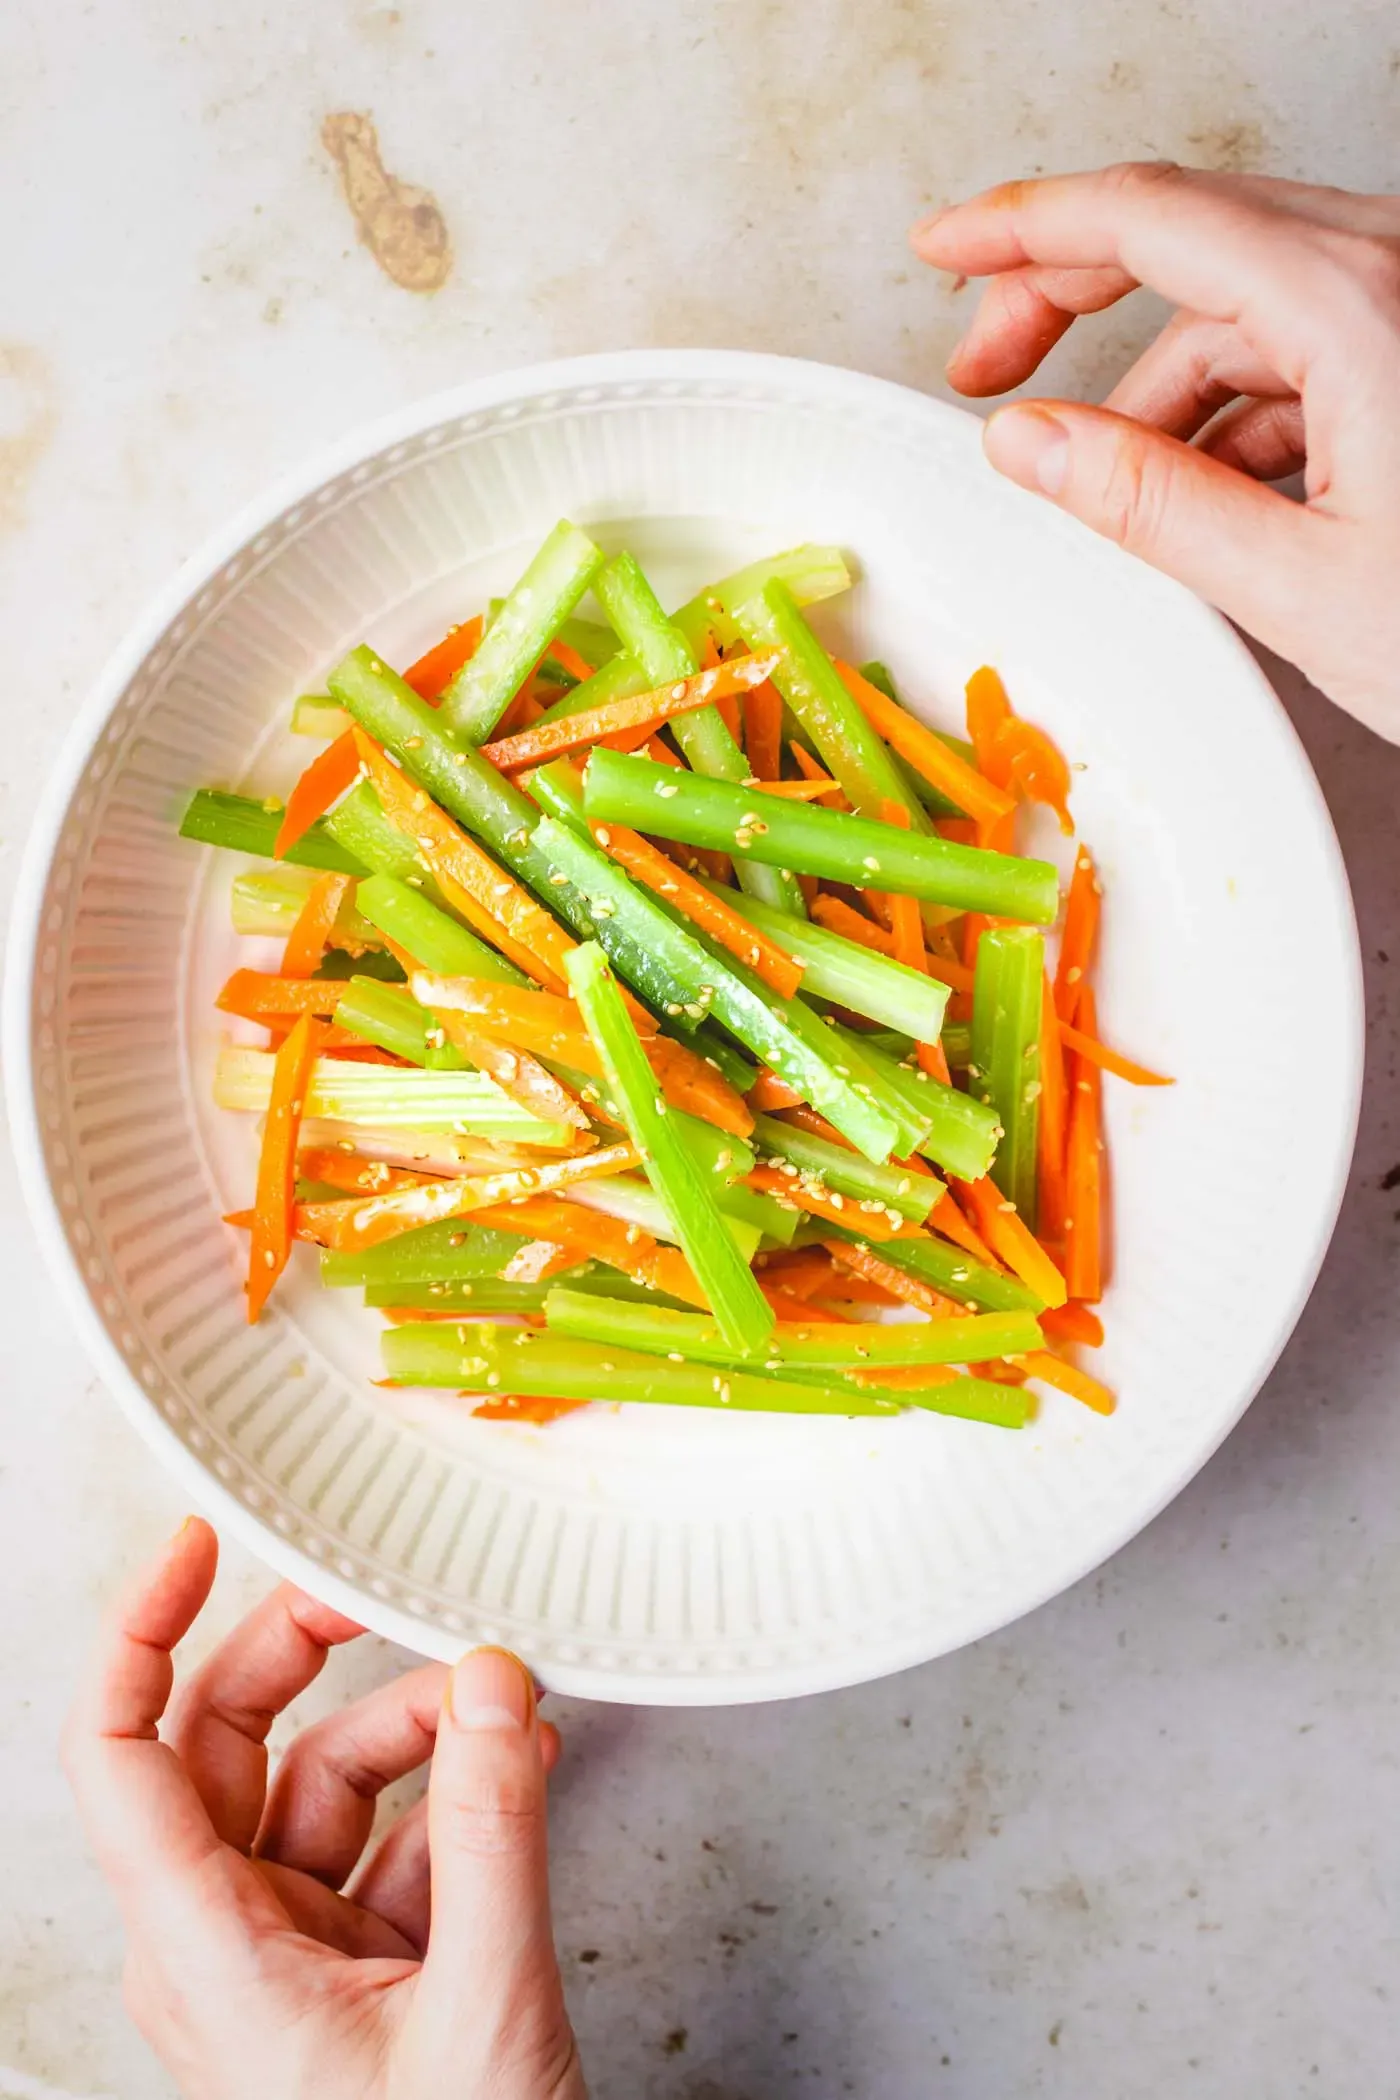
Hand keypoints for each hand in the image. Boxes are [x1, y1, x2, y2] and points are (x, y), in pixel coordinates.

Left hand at [62, 1518, 585, 2099]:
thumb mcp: (480, 2005)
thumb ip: (494, 1829)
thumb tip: (494, 1683)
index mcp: (200, 1954)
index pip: (119, 1755)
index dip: (139, 1631)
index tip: (196, 1542)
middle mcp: (219, 1944)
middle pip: (227, 1746)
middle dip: (307, 1657)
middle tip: (376, 1591)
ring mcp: (285, 1957)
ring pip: (323, 1788)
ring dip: (415, 1730)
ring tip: (499, 1703)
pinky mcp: (351, 1971)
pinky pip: (387, 1844)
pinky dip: (450, 1796)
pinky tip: (513, 1766)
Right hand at [911, 163, 1399, 741]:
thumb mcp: (1305, 587)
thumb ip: (1151, 505)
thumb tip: (1031, 442)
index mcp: (1359, 307)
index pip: (1148, 220)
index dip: (1023, 226)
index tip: (943, 247)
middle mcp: (1396, 270)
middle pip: (1188, 231)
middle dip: (1067, 293)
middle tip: (983, 365)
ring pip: (1243, 295)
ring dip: (1155, 374)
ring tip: (1106, 478)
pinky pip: (1302, 340)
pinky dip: (1234, 402)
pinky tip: (1206, 484)